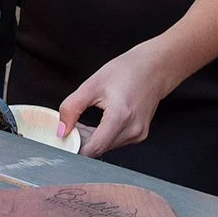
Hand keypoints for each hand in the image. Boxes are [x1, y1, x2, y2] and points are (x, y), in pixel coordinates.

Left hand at [57, 44, 175, 157]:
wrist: (155, 67)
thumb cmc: (128, 70)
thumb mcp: (93, 84)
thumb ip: (72, 108)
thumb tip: (62, 130)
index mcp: (120, 116)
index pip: (93, 149)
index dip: (75, 147)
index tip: (64, 139)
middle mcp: (133, 130)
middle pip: (99, 149)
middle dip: (82, 141)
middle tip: (72, 125)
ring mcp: (138, 134)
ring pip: (106, 147)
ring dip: (92, 139)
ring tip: (85, 121)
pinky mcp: (140, 135)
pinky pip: (115, 142)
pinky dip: (103, 136)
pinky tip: (100, 122)